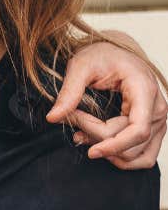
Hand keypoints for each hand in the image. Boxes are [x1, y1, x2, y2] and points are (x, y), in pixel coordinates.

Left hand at [46, 39, 166, 168]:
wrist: (113, 54)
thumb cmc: (101, 56)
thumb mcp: (80, 66)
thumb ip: (68, 92)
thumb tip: (53, 117)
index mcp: (144, 90)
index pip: (138, 130)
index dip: (114, 145)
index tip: (91, 151)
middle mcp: (158, 108)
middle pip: (130, 143)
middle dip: (98, 137)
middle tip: (72, 119)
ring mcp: (158, 121)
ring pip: (137, 155)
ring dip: (108, 152)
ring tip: (82, 134)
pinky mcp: (153, 129)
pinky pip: (142, 156)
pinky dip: (118, 155)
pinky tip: (96, 143)